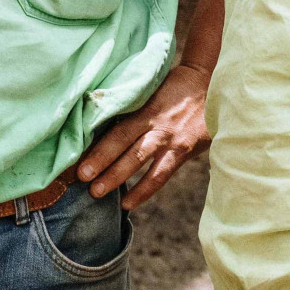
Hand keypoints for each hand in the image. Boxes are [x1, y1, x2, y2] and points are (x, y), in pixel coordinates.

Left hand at [76, 64, 210, 209]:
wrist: (210, 86)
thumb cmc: (173, 87)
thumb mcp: (151, 91)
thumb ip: (132, 110)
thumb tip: (98, 124)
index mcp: (148, 110)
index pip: (120, 132)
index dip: (100, 150)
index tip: (80, 166)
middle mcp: (159, 127)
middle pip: (130, 150)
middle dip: (106, 169)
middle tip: (84, 184)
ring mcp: (173, 141)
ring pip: (145, 166)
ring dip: (122, 181)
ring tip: (99, 194)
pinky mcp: (185, 152)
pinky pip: (162, 175)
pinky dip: (144, 190)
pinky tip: (128, 203)